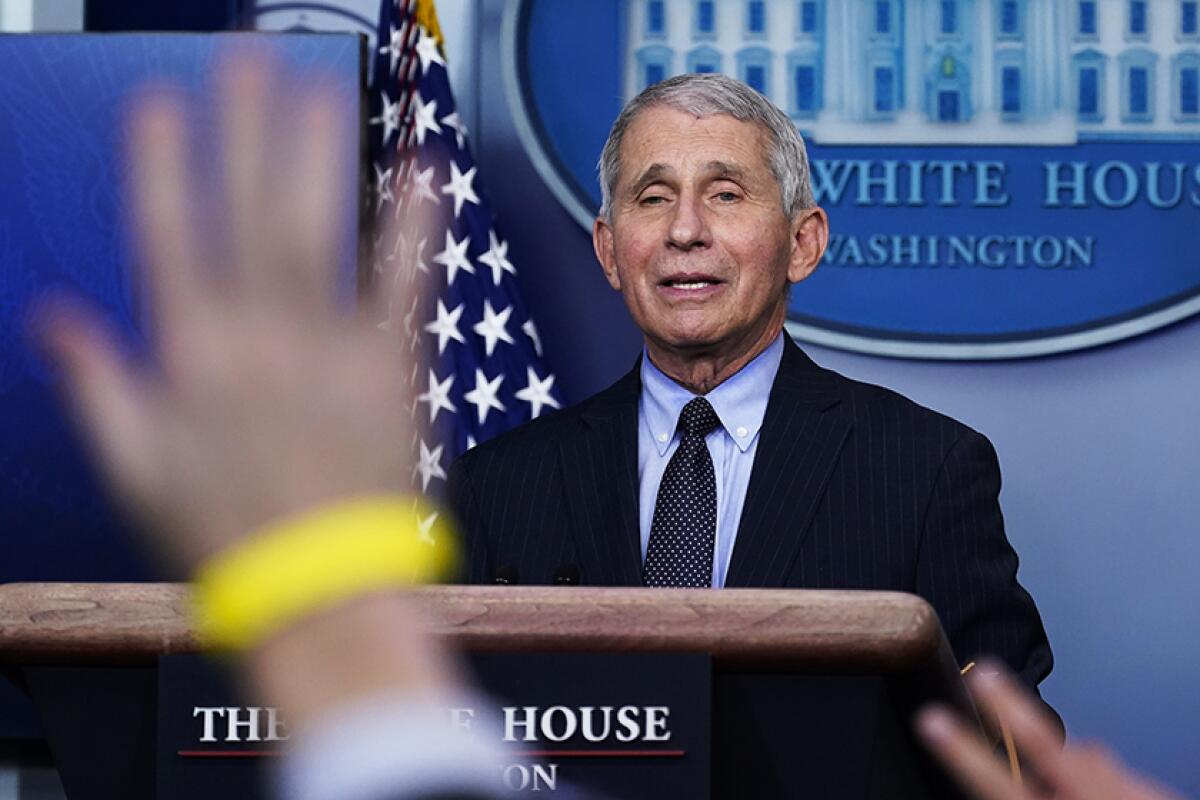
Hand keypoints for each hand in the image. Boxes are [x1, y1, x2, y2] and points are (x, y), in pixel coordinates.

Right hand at [37, 54, 419, 568]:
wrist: (321, 588)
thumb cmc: (228, 537)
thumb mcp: (136, 467)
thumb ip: (95, 384)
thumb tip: (51, 319)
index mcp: (190, 358)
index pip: (168, 237)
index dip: (163, 167)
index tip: (162, 108)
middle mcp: (259, 338)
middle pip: (247, 213)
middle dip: (245, 132)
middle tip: (249, 63)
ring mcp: (330, 348)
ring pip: (318, 232)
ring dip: (317, 156)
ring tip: (317, 91)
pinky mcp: (392, 368)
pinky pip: (402, 282)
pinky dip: (412, 224)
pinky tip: (422, 171)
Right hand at [917, 660, 1181, 799]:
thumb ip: (1028, 798)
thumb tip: (1024, 776)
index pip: (995, 785)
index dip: (960, 751)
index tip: (932, 719)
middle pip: (1045, 744)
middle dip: (1010, 706)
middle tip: (986, 674)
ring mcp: (1128, 794)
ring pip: (1090, 760)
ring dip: (1080, 766)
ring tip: (1082, 792)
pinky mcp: (1159, 794)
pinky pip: (1124, 775)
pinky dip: (1115, 783)